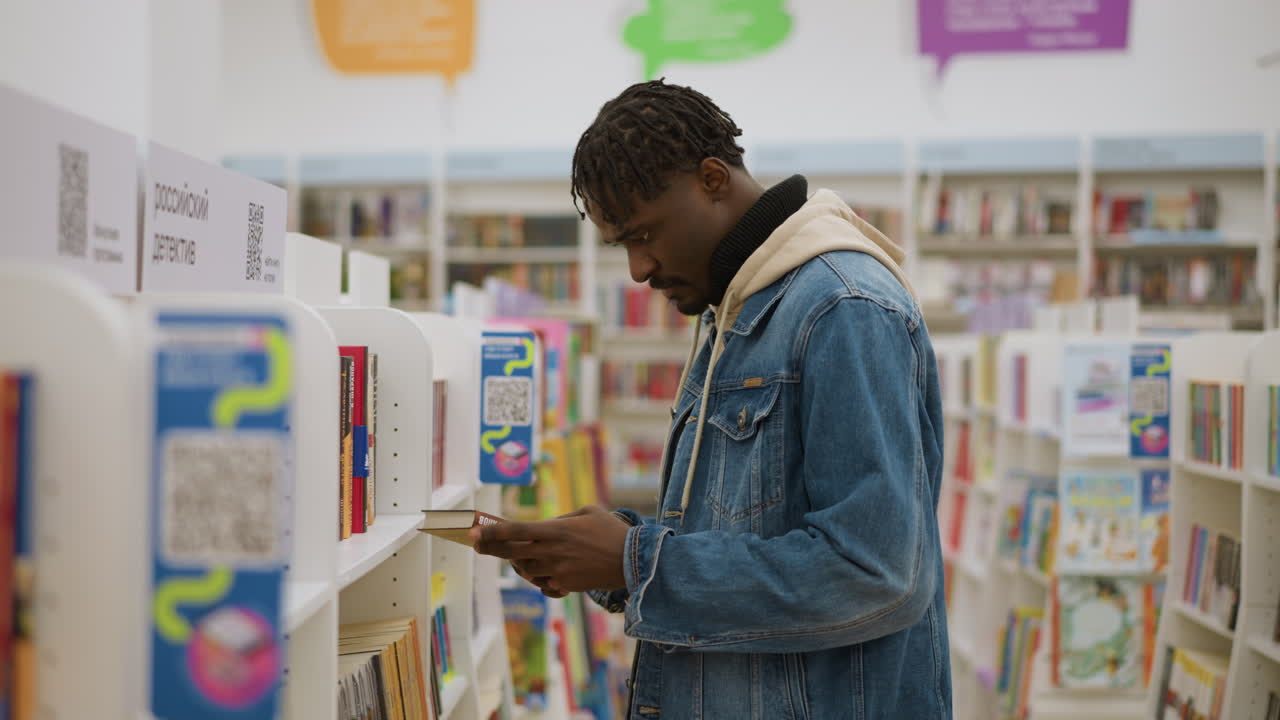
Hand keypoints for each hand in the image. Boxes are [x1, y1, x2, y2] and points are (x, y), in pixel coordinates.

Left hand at [471, 505, 630, 594]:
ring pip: (526, 570)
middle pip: (513, 553)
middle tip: (476, 544)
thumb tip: (545, 527)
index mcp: (556, 531)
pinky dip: (540, 578)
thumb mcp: (588, 512)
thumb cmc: (612, 531)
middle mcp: (553, 552)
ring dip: (519, 563)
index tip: (474, 532)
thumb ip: (563, 518)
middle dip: (491, 548)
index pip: (517, 532)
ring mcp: (558, 571)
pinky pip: (543, 584)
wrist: (634, 560)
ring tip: (518, 555)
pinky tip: (543, 571)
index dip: (492, 533)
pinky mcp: (566, 585)